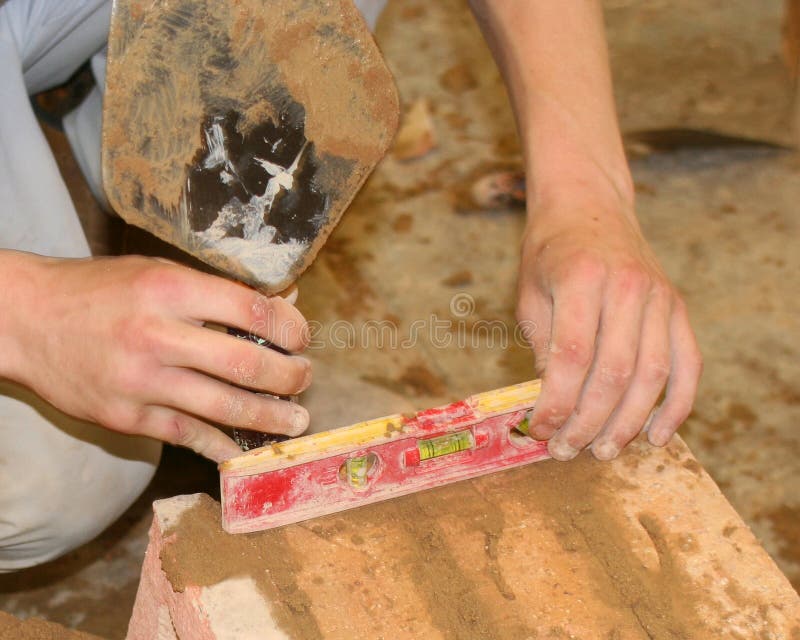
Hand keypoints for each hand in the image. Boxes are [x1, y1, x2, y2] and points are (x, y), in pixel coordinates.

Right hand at [4, 254, 310, 461]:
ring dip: (270, 418)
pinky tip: (247, 449)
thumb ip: (220, 290)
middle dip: (289, 376)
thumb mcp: (160, 272)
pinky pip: (188, 435)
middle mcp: (157, 335)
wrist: (27, 320)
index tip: (300, 337)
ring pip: (224, 407)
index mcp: (169, 288)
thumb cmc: (99, 290)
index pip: (250, 309)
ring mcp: (141, 381)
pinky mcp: (126, 417)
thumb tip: (285, 300)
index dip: (289, 326)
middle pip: (245, 363)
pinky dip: (223, 445)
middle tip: (305, 380)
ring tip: (296, 422)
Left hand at [516, 196, 701, 460]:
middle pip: (613, 373)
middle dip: (589, 422)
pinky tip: (657, 435)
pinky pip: (688, 363)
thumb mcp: (530, 294)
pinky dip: (677, 404)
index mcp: (580, 280)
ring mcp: (658, 297)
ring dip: (628, 422)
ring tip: (604, 451)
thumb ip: (542, 347)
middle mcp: (626, 287)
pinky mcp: (677, 307)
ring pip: (652, 375)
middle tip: (567, 450)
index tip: (540, 431)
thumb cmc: (550, 253)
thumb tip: (552, 407)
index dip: (556, 403)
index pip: (572, 357)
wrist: (588, 207)